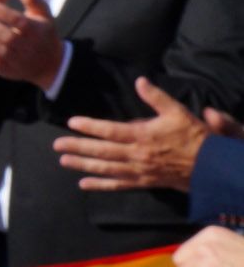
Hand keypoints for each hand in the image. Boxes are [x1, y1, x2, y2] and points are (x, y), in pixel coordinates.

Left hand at [0, 0, 62, 87]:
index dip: (5, 13)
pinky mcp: (7, 70)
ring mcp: (17, 59)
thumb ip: (33, 0)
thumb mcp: (43, 16)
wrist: (49, 64)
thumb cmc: (42, 33)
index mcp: (36, 30)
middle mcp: (27, 45)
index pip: (19, 21)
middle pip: (5, 35)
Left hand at [55, 77, 212, 191]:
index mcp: (142, 135)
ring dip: (82, 165)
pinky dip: (99, 185)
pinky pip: (117, 185)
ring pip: (105, 168)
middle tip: (56, 145)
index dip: (90, 126)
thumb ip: (156, 97)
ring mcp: (138, 170)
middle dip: (77, 147)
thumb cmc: (193, 136)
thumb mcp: (177, 111)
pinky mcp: (142, 182)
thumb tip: (140, 81)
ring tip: (63, 161)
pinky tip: (83, 184)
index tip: (72, 122)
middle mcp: (136, 155)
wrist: (209, 165)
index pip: (110, 130)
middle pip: (101, 151)